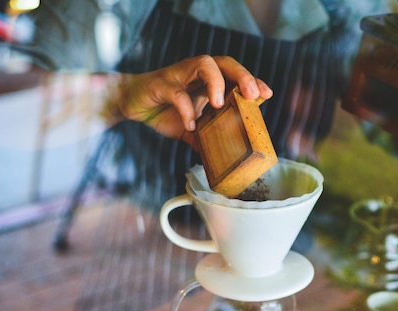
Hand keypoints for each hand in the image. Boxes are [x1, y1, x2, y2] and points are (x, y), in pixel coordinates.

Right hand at [114, 55, 272, 144]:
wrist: (130, 102)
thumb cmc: (163, 110)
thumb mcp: (189, 129)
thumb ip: (205, 139)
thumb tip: (222, 161)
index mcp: (207, 80)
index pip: (234, 74)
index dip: (252, 81)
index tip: (267, 94)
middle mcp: (195, 72)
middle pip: (224, 62)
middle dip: (242, 75)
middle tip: (252, 94)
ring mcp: (178, 75)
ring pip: (203, 64)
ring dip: (216, 82)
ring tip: (221, 103)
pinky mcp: (160, 83)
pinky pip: (177, 92)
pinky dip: (186, 109)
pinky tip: (191, 125)